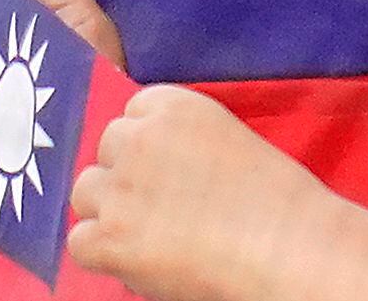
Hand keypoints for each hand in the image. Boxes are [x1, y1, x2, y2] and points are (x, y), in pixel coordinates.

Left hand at [68, 85, 338, 300]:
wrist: (288, 248)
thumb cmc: (278, 204)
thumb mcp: (228, 141)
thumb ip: (182, 143)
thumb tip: (151, 171)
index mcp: (174, 105)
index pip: (132, 115)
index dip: (147, 149)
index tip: (168, 174)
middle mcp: (139, 136)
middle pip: (105, 150)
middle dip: (125, 177)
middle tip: (159, 210)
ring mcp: (120, 186)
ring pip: (85, 193)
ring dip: (108, 213)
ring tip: (148, 237)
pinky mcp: (110, 235)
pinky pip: (79, 243)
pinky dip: (102, 256)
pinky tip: (138, 263)